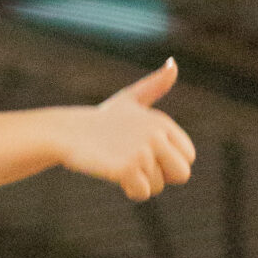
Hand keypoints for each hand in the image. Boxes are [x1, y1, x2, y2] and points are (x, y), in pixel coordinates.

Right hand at [56, 59, 196, 201]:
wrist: (69, 133)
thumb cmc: (103, 120)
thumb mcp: (131, 98)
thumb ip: (155, 85)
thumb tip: (174, 64)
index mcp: (163, 122)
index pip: (188, 157)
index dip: (169, 163)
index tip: (148, 154)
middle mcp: (156, 135)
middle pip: (182, 174)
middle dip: (162, 178)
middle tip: (139, 167)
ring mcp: (142, 152)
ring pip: (158, 187)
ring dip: (141, 184)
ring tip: (121, 164)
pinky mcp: (126, 168)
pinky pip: (143, 193)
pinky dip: (131, 191)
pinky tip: (116, 175)